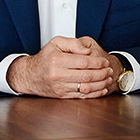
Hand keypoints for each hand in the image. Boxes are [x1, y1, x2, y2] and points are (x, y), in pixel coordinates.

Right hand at [6, 35, 122, 97]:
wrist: (29, 75)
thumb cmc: (45, 58)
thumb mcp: (56, 43)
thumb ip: (73, 43)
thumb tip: (87, 51)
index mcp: (57, 60)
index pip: (83, 62)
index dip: (97, 62)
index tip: (105, 61)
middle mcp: (58, 75)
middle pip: (87, 75)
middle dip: (102, 73)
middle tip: (110, 70)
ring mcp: (60, 87)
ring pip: (86, 87)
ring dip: (101, 84)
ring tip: (109, 79)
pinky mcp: (62, 95)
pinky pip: (81, 96)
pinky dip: (94, 94)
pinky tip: (102, 89)